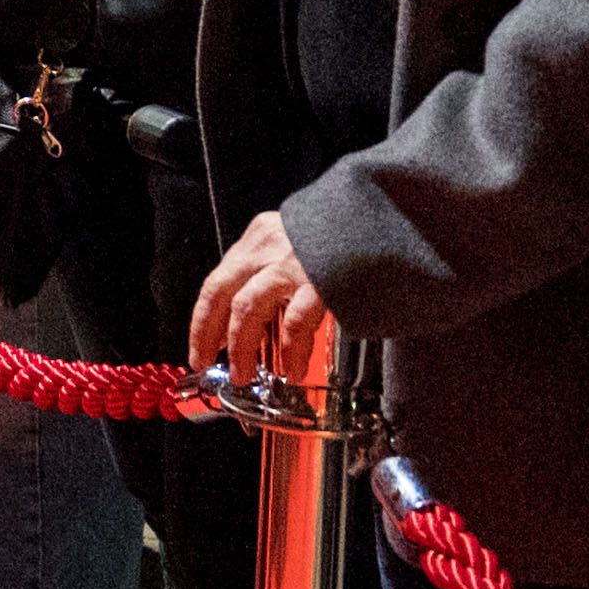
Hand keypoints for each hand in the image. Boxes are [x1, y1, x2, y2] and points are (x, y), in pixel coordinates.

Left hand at [188, 209, 339, 386]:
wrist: (388, 215)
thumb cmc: (347, 235)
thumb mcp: (299, 244)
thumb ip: (274, 272)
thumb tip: (254, 322)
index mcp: (261, 237)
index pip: (217, 280)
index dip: (203, 319)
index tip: (200, 347)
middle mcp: (269, 245)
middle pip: (221, 292)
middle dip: (209, 334)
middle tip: (211, 364)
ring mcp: (294, 262)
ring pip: (247, 307)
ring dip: (241, 345)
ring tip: (243, 373)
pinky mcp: (322, 280)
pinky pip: (294, 321)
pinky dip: (290, 349)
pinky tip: (293, 369)